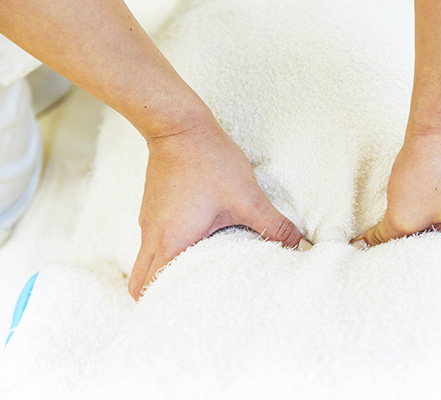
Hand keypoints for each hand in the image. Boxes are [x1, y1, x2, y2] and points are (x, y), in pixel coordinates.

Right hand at [128, 113, 304, 299]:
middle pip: (140, 282)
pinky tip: (195, 243)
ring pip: (146, 262)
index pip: (151, 290)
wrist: (179, 126)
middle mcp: (153, 236)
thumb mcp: (247, 197)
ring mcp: (149, 222)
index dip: (163, 306)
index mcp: (172, 242)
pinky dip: (167, 251)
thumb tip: (296, 243)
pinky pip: (153, 241)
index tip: (182, 314)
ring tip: (195, 275)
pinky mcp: (153, 208)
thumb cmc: (209, 162)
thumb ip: (273, 224)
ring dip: (163, 273)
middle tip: (185, 299)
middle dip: (157, 296)